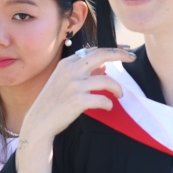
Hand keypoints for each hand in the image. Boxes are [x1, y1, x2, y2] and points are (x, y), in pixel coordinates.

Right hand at [20, 47, 135, 143]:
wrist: (39, 122)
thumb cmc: (53, 102)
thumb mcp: (64, 81)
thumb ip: (82, 71)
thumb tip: (104, 65)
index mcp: (67, 63)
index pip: (93, 51)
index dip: (111, 49)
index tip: (125, 51)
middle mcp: (70, 71)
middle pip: (102, 54)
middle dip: (120, 54)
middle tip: (133, 58)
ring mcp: (74, 85)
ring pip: (107, 80)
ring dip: (118, 87)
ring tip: (120, 94)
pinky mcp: (78, 101)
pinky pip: (103, 99)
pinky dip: (109, 103)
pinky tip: (108, 107)